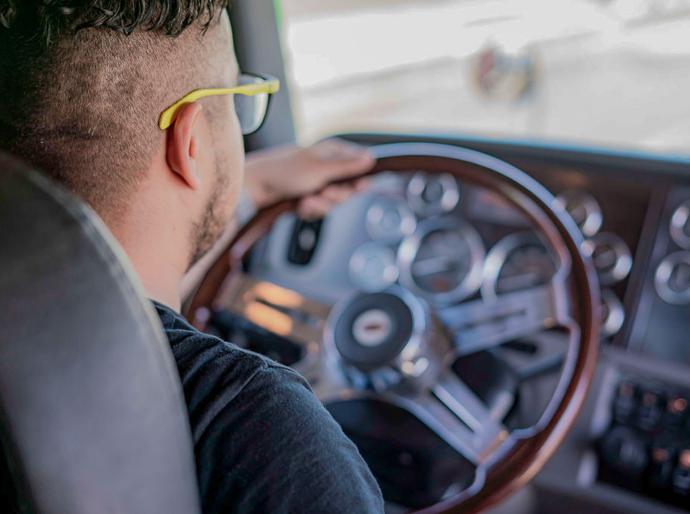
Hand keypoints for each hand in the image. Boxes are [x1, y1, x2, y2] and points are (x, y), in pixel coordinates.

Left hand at [244, 139, 374, 219]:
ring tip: (306, 200)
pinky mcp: (308, 197)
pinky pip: (319, 210)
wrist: (255, 188)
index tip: (358, 186)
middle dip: (336, 196)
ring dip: (321, 205)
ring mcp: (317, 183)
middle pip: (349, 189)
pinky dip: (310, 210)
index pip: (360, 164)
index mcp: (332, 152)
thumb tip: (371, 157)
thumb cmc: (284, 172)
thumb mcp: (320, 169)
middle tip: (324, 193)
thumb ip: (347, 166)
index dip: (360, 179)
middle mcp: (327, 167)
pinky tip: (300, 206)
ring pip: (334, 203)